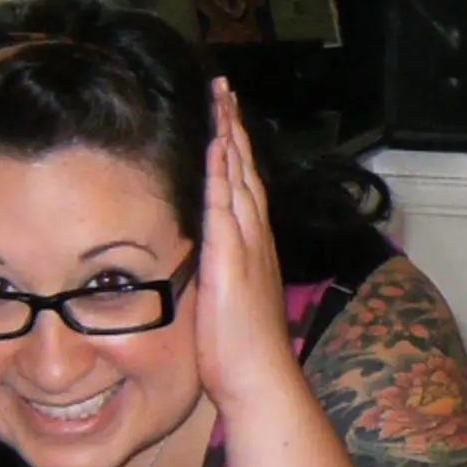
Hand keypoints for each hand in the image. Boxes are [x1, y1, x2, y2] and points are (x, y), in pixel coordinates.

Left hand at [195, 80, 302, 415]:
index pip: (244, 186)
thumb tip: (207, 261)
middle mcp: (255, 238)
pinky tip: (218, 148)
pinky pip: (226, 205)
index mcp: (253, 247)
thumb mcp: (228, 300)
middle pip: (245, 170)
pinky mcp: (232, 257)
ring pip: (239, 178)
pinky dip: (224, 174)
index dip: (235, 150)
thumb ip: (221, 272)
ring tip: (222, 102)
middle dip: (234, 128)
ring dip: (230, 138)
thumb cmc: (241, 350)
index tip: (226, 117)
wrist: (258, 376)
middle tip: (225, 90)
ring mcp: (247, 245)